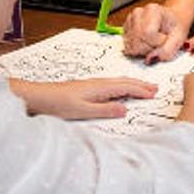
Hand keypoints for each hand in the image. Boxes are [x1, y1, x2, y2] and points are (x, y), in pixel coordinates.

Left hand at [10, 77, 156, 119]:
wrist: (38, 97)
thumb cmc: (57, 104)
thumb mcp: (83, 111)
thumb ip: (105, 110)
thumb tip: (124, 110)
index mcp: (100, 88)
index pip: (126, 87)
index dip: (141, 91)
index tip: (153, 93)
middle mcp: (97, 83)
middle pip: (124, 82)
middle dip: (140, 84)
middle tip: (154, 88)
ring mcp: (92, 85)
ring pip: (118, 82)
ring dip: (132, 84)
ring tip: (142, 88)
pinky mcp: (86, 88)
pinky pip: (111, 85)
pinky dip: (121, 86)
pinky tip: (119, 91)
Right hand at [122, 3, 189, 63]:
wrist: (171, 20)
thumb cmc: (175, 26)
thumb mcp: (179, 38)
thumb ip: (167, 50)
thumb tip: (150, 59)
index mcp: (152, 10)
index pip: (147, 33)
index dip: (157, 42)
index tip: (165, 39)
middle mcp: (138, 13)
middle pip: (137, 41)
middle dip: (150, 48)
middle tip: (160, 43)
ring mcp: (130, 21)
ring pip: (131, 46)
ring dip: (144, 50)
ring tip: (153, 43)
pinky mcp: (126, 30)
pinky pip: (128, 47)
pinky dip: (138, 50)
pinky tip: (146, 43)